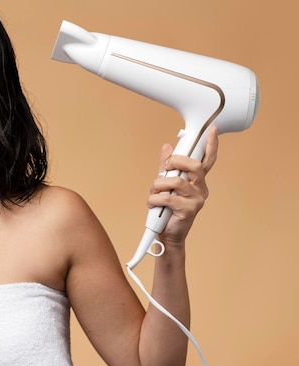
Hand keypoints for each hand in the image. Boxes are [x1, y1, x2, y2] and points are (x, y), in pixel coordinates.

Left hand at [149, 127, 218, 244]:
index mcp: (197, 181)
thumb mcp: (165, 184)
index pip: (207, 160)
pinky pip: (167, 198)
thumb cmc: (167, 209)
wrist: (167, 235)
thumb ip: (166, 166)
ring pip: (177, 182)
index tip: (212, 130)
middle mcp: (200, 189)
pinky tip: (152, 204)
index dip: (211, 145)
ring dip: (159, 184)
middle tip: (165, 166)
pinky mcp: (188, 211)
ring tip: (154, 191)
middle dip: (177, 161)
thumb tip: (166, 147)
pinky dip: (154, 199)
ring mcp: (196, 200)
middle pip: (195, 166)